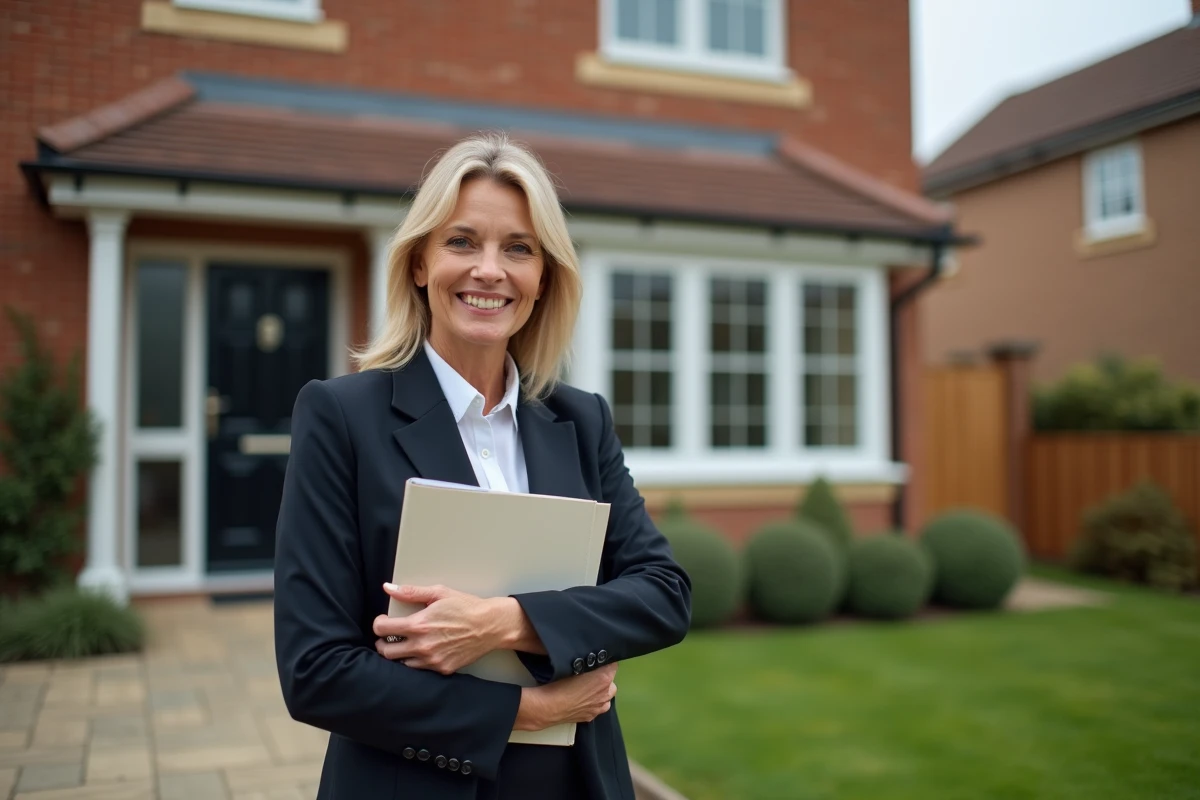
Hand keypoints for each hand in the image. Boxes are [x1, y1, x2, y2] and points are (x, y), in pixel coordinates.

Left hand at [373, 583, 503, 674]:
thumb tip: (389, 588)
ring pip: (401, 663)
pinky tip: (423, 651)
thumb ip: (410, 592)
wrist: (490, 625)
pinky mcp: (442, 669)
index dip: (378, 623)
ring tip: (406, 643)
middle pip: (386, 651)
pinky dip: (416, 661)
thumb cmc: (466, 607)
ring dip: (399, 653)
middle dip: (382, 642)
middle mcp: (422, 645)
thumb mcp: (438, 593)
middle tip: (388, 636)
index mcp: (418, 625)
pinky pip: (420, 669)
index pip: (381, 629)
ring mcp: (432, 660)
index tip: (383, 621)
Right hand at [515, 664, 617, 730]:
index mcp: (604, 678)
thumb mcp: (575, 665)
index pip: (613, 664)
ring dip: (601, 691)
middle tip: (590, 674)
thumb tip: (593, 659)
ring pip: (607, 696)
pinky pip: (598, 707)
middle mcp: (606, 693)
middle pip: (611, 680)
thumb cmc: (560, 683)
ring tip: (588, 688)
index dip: (605, 661)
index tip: (596, 661)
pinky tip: (583, 700)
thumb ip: (588, 662)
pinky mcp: (591, 716)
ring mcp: (600, 707)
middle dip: (603, 677)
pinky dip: (594, 703)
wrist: (549, 706)